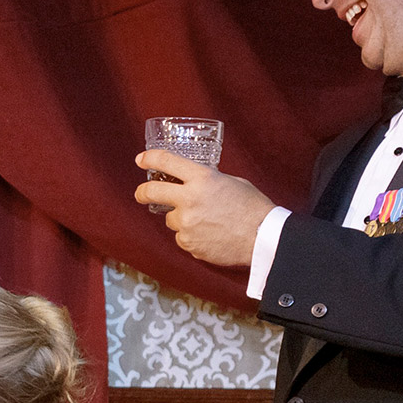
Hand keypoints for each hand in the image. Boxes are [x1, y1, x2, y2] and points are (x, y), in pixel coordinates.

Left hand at [135, 151, 273, 268]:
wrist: (262, 237)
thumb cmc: (252, 208)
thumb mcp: (231, 182)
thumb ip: (208, 181)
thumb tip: (195, 183)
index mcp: (202, 178)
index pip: (167, 162)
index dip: (150, 158)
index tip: (141, 159)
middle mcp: (189, 200)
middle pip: (152, 192)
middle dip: (142, 192)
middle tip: (140, 193)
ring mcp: (186, 224)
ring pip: (171, 219)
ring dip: (181, 219)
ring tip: (206, 221)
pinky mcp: (188, 244)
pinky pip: (182, 237)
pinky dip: (191, 236)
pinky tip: (210, 235)